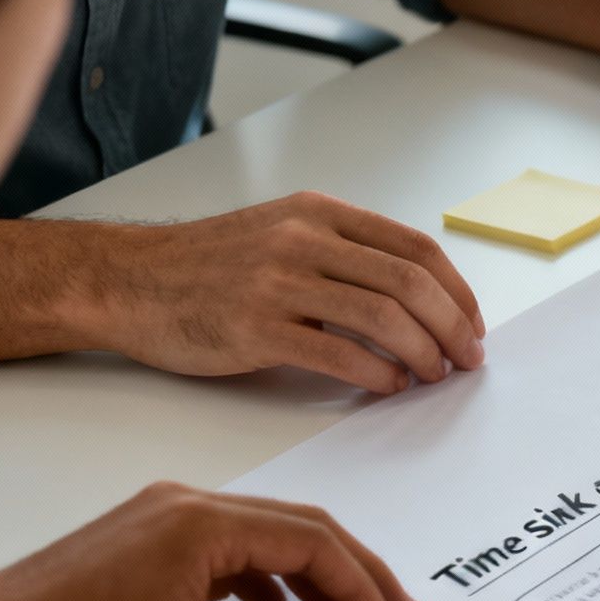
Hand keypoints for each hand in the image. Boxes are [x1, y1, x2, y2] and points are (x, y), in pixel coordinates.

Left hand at [0, 482, 419, 600]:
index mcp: (202, 524)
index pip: (314, 543)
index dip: (362, 589)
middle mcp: (187, 505)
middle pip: (300, 528)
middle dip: (352, 576)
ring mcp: (162, 517)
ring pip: (266, 537)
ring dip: (310, 582)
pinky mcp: (144, 538)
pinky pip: (228, 548)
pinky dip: (265, 583)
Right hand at [92, 192, 484, 393]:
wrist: (127, 280)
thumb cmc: (209, 266)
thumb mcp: (282, 233)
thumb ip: (344, 254)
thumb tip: (418, 299)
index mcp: (320, 214)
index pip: (415, 249)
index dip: (457, 291)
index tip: (473, 324)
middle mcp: (304, 240)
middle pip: (410, 284)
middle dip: (453, 327)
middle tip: (468, 359)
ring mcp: (279, 282)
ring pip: (383, 318)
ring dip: (424, 353)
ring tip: (433, 375)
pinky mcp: (256, 327)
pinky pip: (339, 353)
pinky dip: (378, 374)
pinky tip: (390, 386)